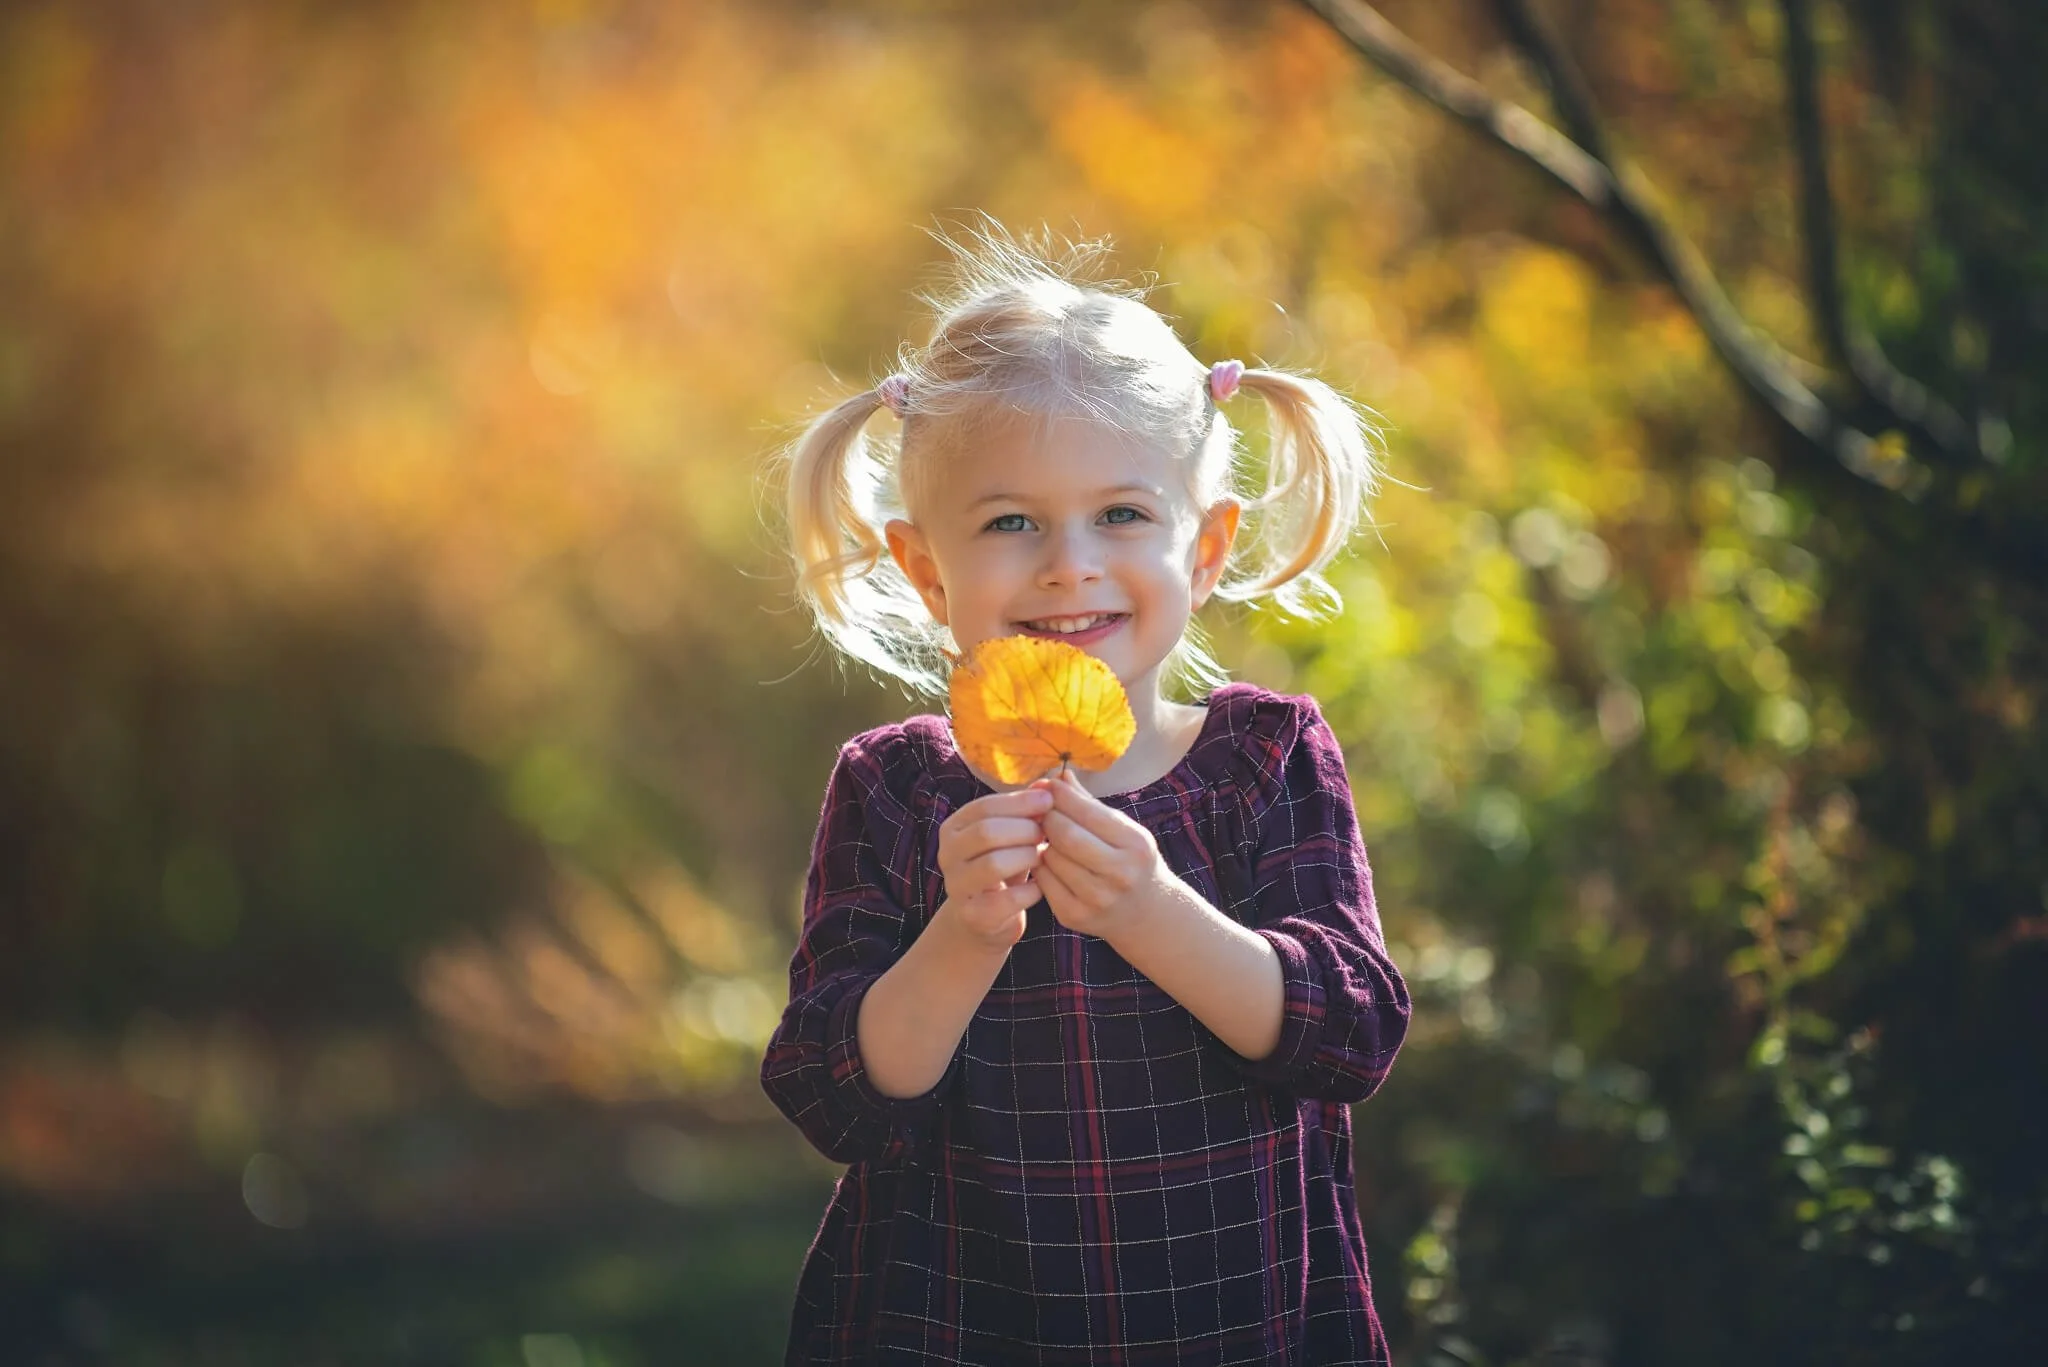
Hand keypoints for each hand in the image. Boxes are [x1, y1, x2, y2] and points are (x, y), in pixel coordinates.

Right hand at [933, 787, 1051, 951]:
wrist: (984, 918)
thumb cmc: (1003, 866)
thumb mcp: (1010, 834)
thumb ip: (1025, 809)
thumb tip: (1050, 782)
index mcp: (953, 828)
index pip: (984, 806)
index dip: (1020, 802)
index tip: (1049, 801)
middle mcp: (947, 855)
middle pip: (987, 832)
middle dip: (1024, 830)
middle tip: (1046, 833)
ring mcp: (956, 887)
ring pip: (993, 864)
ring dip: (1026, 857)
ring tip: (1042, 857)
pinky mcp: (972, 915)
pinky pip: (1005, 900)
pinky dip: (1029, 891)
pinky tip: (1039, 887)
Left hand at [1030, 768, 1173, 941]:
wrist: (1146, 913)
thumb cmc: (1132, 861)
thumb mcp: (1123, 829)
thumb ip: (1089, 804)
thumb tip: (1058, 777)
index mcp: (1134, 844)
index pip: (1086, 812)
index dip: (1060, 796)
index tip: (1048, 786)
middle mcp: (1119, 873)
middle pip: (1065, 835)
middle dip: (1047, 817)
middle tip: (1041, 810)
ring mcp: (1096, 898)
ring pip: (1050, 857)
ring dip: (1043, 841)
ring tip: (1048, 835)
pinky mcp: (1074, 916)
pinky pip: (1043, 881)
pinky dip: (1040, 865)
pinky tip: (1049, 860)